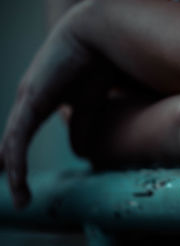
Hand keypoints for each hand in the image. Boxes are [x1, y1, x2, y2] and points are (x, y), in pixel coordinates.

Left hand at [0, 1, 113, 207]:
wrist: (96, 36)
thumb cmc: (93, 66)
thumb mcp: (88, 106)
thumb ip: (82, 127)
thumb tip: (79, 152)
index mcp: (38, 102)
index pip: (20, 136)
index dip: (15, 158)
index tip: (15, 180)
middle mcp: (27, 101)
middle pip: (9, 142)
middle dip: (7, 167)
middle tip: (14, 194)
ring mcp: (26, 100)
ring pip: (11, 145)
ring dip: (13, 174)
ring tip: (20, 198)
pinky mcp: (32, 100)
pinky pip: (19, 138)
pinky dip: (18, 161)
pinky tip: (17, 178)